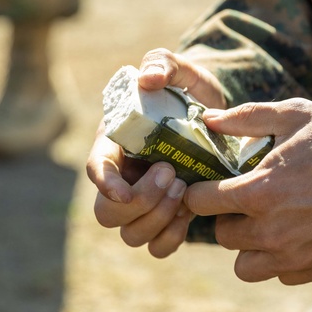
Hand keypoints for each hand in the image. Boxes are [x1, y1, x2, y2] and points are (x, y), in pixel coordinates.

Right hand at [85, 49, 226, 257]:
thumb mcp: (179, 70)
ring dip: (157, 219)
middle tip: (172, 174)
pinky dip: (171, 237)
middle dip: (139, 202)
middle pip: (107, 214)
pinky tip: (189, 213)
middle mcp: (121, 178)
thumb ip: (162, 64)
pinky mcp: (164, 220)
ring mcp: (141, 204)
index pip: (95, 169)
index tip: (124, 191)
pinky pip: (157, 247)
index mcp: (114, 143)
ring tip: (184, 190)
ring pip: (131, 235)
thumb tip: (148, 78)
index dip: (104, 184)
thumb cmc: (188, 91)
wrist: (216, 117)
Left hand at [183, 99, 311, 284]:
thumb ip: (247, 118)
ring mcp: (294, 256)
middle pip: (221, 235)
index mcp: (259, 191)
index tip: (211, 183)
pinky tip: (299, 234)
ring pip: (244, 266)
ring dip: (250, 246)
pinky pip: (280, 275)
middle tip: (248, 197)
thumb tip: (209, 120)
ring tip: (269, 222)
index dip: (201, 189)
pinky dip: (282, 260)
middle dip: (228, 215)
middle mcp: (271, 231)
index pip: (200, 201)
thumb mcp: (299, 115)